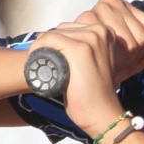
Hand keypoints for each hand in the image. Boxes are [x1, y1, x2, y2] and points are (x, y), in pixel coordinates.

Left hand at [28, 0, 143, 135]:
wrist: (103, 114)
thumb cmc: (95, 94)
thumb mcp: (94, 63)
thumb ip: (83, 49)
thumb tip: (53, 41)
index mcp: (105, 32)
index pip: (69, 28)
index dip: (57, 44)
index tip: (54, 62)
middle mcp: (100, 31)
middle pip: (60, 30)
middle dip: (49, 47)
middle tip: (49, 69)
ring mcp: (90, 39)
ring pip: (52, 35)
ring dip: (42, 51)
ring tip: (47, 71)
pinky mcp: (79, 49)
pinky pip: (48, 41)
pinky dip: (38, 54)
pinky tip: (43, 68)